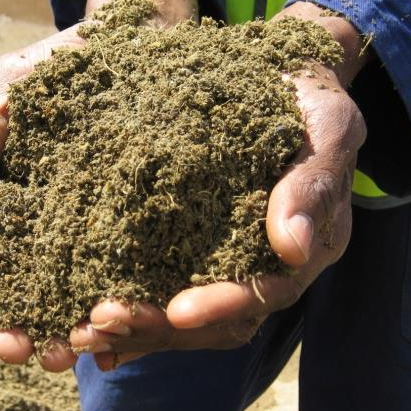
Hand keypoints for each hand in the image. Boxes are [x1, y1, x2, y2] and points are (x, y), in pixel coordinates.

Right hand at [0, 0, 199, 371]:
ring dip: (74, 332)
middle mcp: (61, 232)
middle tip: (20, 352)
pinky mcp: (160, 230)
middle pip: (35, 295)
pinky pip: (144, 279)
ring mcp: (111, 235)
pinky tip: (128, 338)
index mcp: (18, 207)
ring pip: (86, 298)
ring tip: (74, 351)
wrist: (141, 38)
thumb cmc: (66, 65)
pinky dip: (131, 311)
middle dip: (22, 329)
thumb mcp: (16, 91)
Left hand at [69, 61, 366, 370]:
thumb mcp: (326, 125)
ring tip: (84, 330)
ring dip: (137, 329)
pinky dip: (129, 318)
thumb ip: (315, 182)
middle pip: (219, 321)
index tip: (178, 310)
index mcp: (309, 247)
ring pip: (188, 319)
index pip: (268, 291)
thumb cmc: (308, 99)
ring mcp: (229, 263)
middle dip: (163, 327)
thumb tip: (293, 249)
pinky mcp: (194, 250)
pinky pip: (162, 294)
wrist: (280, 80)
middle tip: (105, 322)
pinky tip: (84, 330)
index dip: (225, 304)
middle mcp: (268, 267)